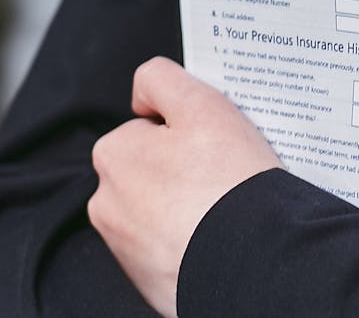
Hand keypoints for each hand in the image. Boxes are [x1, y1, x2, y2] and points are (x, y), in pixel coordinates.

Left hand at [89, 57, 281, 316]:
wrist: (251, 262)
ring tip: (222, 210)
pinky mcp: (149, 279)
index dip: (186, 131)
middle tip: (222, 177)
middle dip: (182, 171)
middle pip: (153, 171)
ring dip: (186, 208)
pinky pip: (171, 249)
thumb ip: (161, 79)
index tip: (212, 145)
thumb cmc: (227, 182)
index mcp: (113, 156)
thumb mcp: (200, 105)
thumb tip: (143, 92)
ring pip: (162, 211)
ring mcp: (126, 247)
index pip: (150, 129)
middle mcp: (107, 203)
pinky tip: (217, 239)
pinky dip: (191, 243)